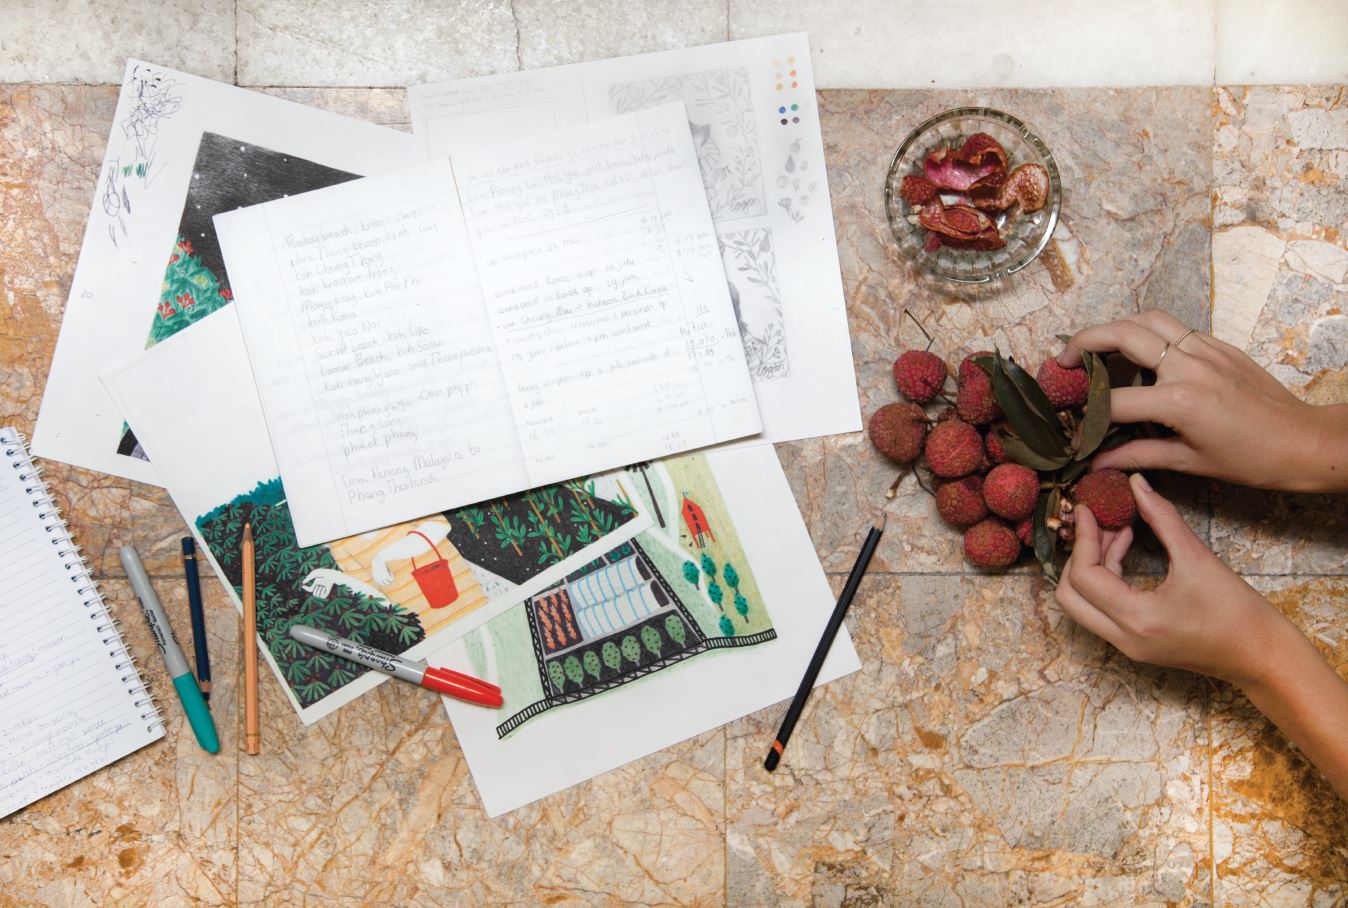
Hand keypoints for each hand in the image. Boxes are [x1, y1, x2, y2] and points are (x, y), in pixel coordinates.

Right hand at [1058, 310, 1347, 491]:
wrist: (1302, 442)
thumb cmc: (1250, 460)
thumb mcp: (1188, 462)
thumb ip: (1137, 455)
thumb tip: (1096, 464)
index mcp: (1180, 400)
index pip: (1114, 400)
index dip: (1086, 415)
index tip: (1069, 424)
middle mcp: (1189, 366)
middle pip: (1123, 335)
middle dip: (1085, 341)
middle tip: (1063, 358)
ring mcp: (1205, 350)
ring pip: (1148, 319)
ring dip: (1116, 327)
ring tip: (1096, 346)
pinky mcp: (1218, 346)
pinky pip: (1175, 328)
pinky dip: (1147, 332)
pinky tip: (1138, 352)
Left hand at [1058, 471, 1347, 799]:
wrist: (1263, 657)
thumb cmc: (1238, 611)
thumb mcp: (1198, 558)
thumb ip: (1162, 518)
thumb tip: (1136, 484)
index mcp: (1137, 619)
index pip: (1084, 575)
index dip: (1083, 538)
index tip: (1087, 509)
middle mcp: (1123, 638)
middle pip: (1069, 595)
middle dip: (1078, 555)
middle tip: (1099, 523)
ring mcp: (1126, 646)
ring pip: (1082, 604)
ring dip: (1090, 566)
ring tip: (1118, 531)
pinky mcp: (1134, 644)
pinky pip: (1101, 610)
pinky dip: (1104, 580)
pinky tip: (1125, 551)